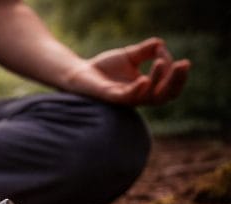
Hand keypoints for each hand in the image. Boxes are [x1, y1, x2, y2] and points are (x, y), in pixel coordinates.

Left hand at [63, 37, 189, 105]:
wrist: (80, 73)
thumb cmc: (104, 68)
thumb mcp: (130, 56)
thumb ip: (146, 50)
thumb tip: (160, 43)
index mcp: (146, 89)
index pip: (169, 87)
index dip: (176, 74)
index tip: (173, 57)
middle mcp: (138, 96)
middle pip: (165, 96)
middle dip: (177, 80)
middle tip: (184, 64)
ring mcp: (125, 98)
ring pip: (149, 97)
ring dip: (158, 80)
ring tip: (159, 63)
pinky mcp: (111, 97)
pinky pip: (127, 97)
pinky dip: (137, 90)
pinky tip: (144, 80)